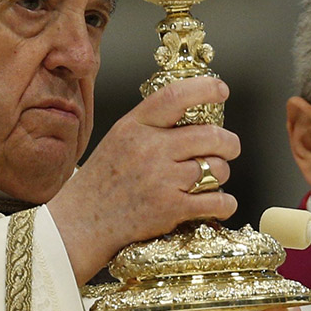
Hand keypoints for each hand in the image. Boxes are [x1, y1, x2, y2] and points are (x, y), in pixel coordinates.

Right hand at [47, 76, 240, 283]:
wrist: (82, 221)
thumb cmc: (102, 180)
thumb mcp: (118, 138)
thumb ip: (151, 124)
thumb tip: (193, 113)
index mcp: (135, 126)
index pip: (175, 96)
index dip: (205, 89)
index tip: (221, 90)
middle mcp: (150, 149)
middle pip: (210, 135)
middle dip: (229, 142)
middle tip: (229, 147)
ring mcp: (162, 179)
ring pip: (217, 169)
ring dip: (221, 174)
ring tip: (209, 179)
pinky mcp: (171, 209)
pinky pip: (217, 201)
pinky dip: (225, 202)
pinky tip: (219, 202)